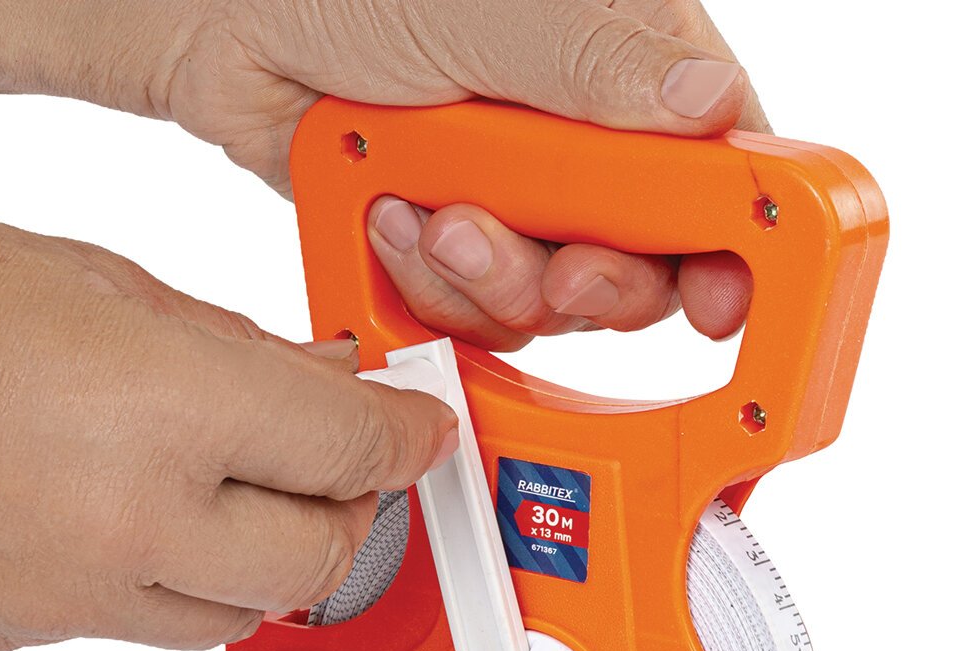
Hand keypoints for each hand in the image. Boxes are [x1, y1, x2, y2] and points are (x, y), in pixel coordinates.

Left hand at [0, 0, 763, 348]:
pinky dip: (434, 285)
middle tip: (555, 268)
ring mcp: (520, 196)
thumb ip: (601, 63)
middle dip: (590, 279)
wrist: (224, 22)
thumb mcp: (492, 12)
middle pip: (643, 262)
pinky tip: (397, 223)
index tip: (721, 301)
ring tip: (439, 221)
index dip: (736, 247)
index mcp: (628, 65)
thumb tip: (710, 103)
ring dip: (494, 280)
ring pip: (554, 299)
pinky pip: (477, 311)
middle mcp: (585, 139)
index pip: (723, 172)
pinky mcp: (458, 240)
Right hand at [0, 199, 454, 650]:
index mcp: (160, 412)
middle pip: (317, 560)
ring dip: (261, 561)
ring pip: (240, 615)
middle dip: (343, 513)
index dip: (401, 438)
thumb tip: (319, 375)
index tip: (413, 431)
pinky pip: (147, 628)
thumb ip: (230, 345)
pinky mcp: (33, 633)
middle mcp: (130, 523)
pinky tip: (132, 522)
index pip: (347, 452)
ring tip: (224, 496)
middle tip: (329, 470)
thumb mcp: (94, 280)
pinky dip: (170, 584)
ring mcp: (79, 595)